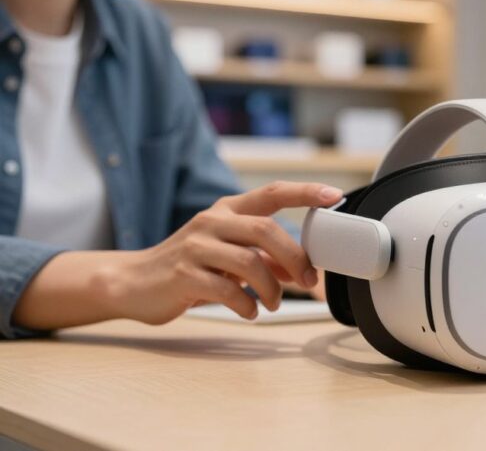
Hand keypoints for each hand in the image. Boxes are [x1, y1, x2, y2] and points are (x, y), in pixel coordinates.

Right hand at [108, 181, 342, 323]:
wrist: (132, 283)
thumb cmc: (188, 266)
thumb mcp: (228, 255)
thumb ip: (264, 258)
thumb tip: (301, 270)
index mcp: (228, 210)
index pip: (272, 192)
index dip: (305, 192)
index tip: (334, 195)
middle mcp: (212, 222)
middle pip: (266, 230)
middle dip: (295, 258)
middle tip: (308, 280)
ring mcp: (195, 247)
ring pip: (250, 262)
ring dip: (271, 288)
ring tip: (272, 303)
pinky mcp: (183, 275)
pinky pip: (228, 290)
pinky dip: (247, 305)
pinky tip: (249, 312)